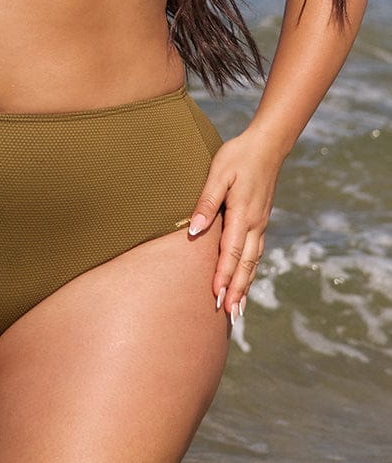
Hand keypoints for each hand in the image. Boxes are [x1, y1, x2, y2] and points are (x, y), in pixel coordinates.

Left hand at [187, 130, 283, 321]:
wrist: (267, 146)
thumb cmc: (238, 156)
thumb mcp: (218, 174)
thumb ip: (206, 203)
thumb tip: (195, 231)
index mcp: (242, 214)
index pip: (232, 252)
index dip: (224, 276)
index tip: (217, 297)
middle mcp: (255, 224)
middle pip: (245, 264)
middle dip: (236, 290)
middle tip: (229, 315)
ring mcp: (260, 224)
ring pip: (253, 261)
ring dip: (245, 285)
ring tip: (238, 309)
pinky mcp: (260, 220)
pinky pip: (256, 252)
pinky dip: (250, 270)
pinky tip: (245, 280)